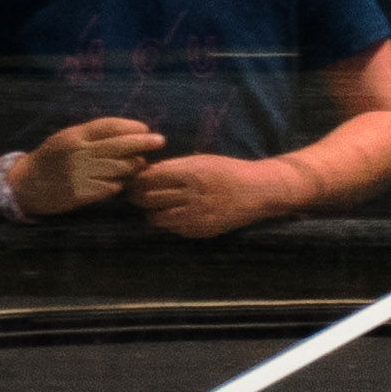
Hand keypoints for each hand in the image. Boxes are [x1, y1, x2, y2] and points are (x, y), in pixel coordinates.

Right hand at [6, 117, 167, 225]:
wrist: (25, 184)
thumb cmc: (51, 158)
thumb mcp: (67, 138)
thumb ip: (92, 136)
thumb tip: (127, 134)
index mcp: (75, 135)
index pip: (109, 126)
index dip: (131, 127)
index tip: (146, 129)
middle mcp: (78, 152)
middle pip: (119, 145)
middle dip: (143, 143)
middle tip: (161, 141)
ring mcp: (80, 174)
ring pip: (119, 168)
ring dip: (134, 165)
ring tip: (140, 164)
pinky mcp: (81, 193)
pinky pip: (110, 187)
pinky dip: (119, 184)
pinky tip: (121, 182)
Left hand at [130, 147, 303, 242]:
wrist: (257, 191)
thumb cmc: (228, 171)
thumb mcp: (201, 160)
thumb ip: (175, 167)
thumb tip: (146, 172)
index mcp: (190, 173)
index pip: (149, 178)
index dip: (136, 179)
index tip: (133, 178)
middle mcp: (190, 195)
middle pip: (148, 198)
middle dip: (137, 196)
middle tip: (134, 194)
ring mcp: (195, 216)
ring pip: (156, 218)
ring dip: (150, 212)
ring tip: (152, 206)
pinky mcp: (200, 231)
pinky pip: (173, 229)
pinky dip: (168, 222)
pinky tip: (173, 214)